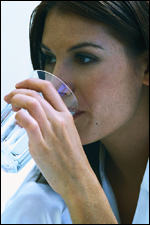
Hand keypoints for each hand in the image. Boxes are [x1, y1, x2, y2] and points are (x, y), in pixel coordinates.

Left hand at [4, 78, 90, 196]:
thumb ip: (52, 123)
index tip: (21, 85)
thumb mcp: (67, 134)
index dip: (31, 82)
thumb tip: (30, 118)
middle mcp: (59, 120)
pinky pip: (27, 121)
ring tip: (11, 106)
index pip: (48, 89)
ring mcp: (50, 132)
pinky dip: (18, 116)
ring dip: (16, 100)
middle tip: (10, 97)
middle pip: (35, 95)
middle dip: (17, 91)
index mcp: (66, 116)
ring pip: (30, 104)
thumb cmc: (72, 158)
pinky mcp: (41, 145)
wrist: (77, 178)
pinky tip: (17, 120)